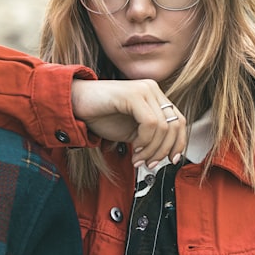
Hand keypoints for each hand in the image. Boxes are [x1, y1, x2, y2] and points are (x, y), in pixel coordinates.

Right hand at [71, 79, 186, 167]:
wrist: (75, 104)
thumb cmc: (100, 115)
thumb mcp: (132, 131)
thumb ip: (149, 138)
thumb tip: (167, 155)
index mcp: (155, 96)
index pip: (179, 121)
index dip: (178, 143)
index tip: (171, 160)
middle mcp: (152, 89)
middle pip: (175, 124)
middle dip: (164, 150)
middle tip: (150, 164)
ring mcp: (144, 89)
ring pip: (164, 127)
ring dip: (152, 150)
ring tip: (138, 159)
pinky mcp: (133, 94)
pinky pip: (150, 123)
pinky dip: (145, 141)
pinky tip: (134, 148)